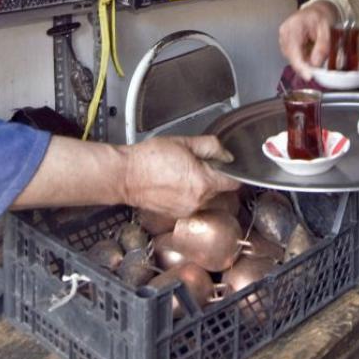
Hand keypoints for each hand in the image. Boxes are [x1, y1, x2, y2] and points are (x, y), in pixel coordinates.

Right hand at [121, 135, 239, 217]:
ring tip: (181, 174)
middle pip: (218, 190)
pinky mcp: (175, 215)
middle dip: (212, 177)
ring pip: (205, 199)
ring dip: (199, 188)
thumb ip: (210, 146)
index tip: (225, 166)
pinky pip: (191, 205)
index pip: (233, 183)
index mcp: (204, 183)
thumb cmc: (148, 159)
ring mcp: (187, 210)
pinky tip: (173, 184)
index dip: (231, 172)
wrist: (125, 176)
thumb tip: (225, 154)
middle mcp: (198, 201)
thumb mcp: (183, 142)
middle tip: (196, 164)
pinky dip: (187, 196)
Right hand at [277, 2, 339, 78]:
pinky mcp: (285, 44)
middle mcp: (285, 33)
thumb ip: (322, 46)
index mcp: (293, 26)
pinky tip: (310, 53)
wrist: (316, 12)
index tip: (309, 76)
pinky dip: (303, 59)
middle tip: (320, 68)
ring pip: (292, 59)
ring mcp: (283, 39)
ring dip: (305, 62)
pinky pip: (294, 57)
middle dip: (305, 66)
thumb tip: (315, 63)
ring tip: (316, 53)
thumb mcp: (326, 29)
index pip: (293, 50)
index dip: (300, 66)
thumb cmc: (320, 17)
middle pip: (291, 57)